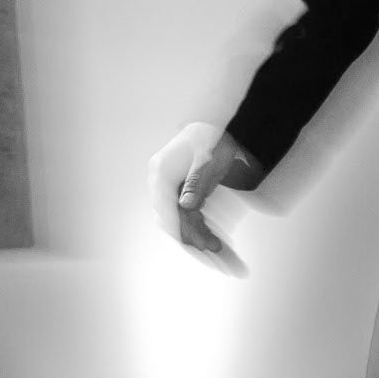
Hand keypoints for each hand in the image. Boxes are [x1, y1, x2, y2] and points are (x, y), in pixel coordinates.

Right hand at [150, 121, 259, 274]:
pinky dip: (199, 226)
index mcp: (161, 174)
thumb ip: (196, 183)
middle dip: (192, 236)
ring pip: (180, 219)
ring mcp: (170, 189)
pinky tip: (212, 237)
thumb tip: (185, 205)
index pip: (166, 209)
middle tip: (213, 249)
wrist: (214, 128)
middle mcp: (160, 183)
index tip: (197, 244)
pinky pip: (188, 215)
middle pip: (172, 217)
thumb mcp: (207, 161)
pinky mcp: (182, 193)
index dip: (181, 228)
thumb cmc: (210, 139)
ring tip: (217, 248)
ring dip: (197, 234)